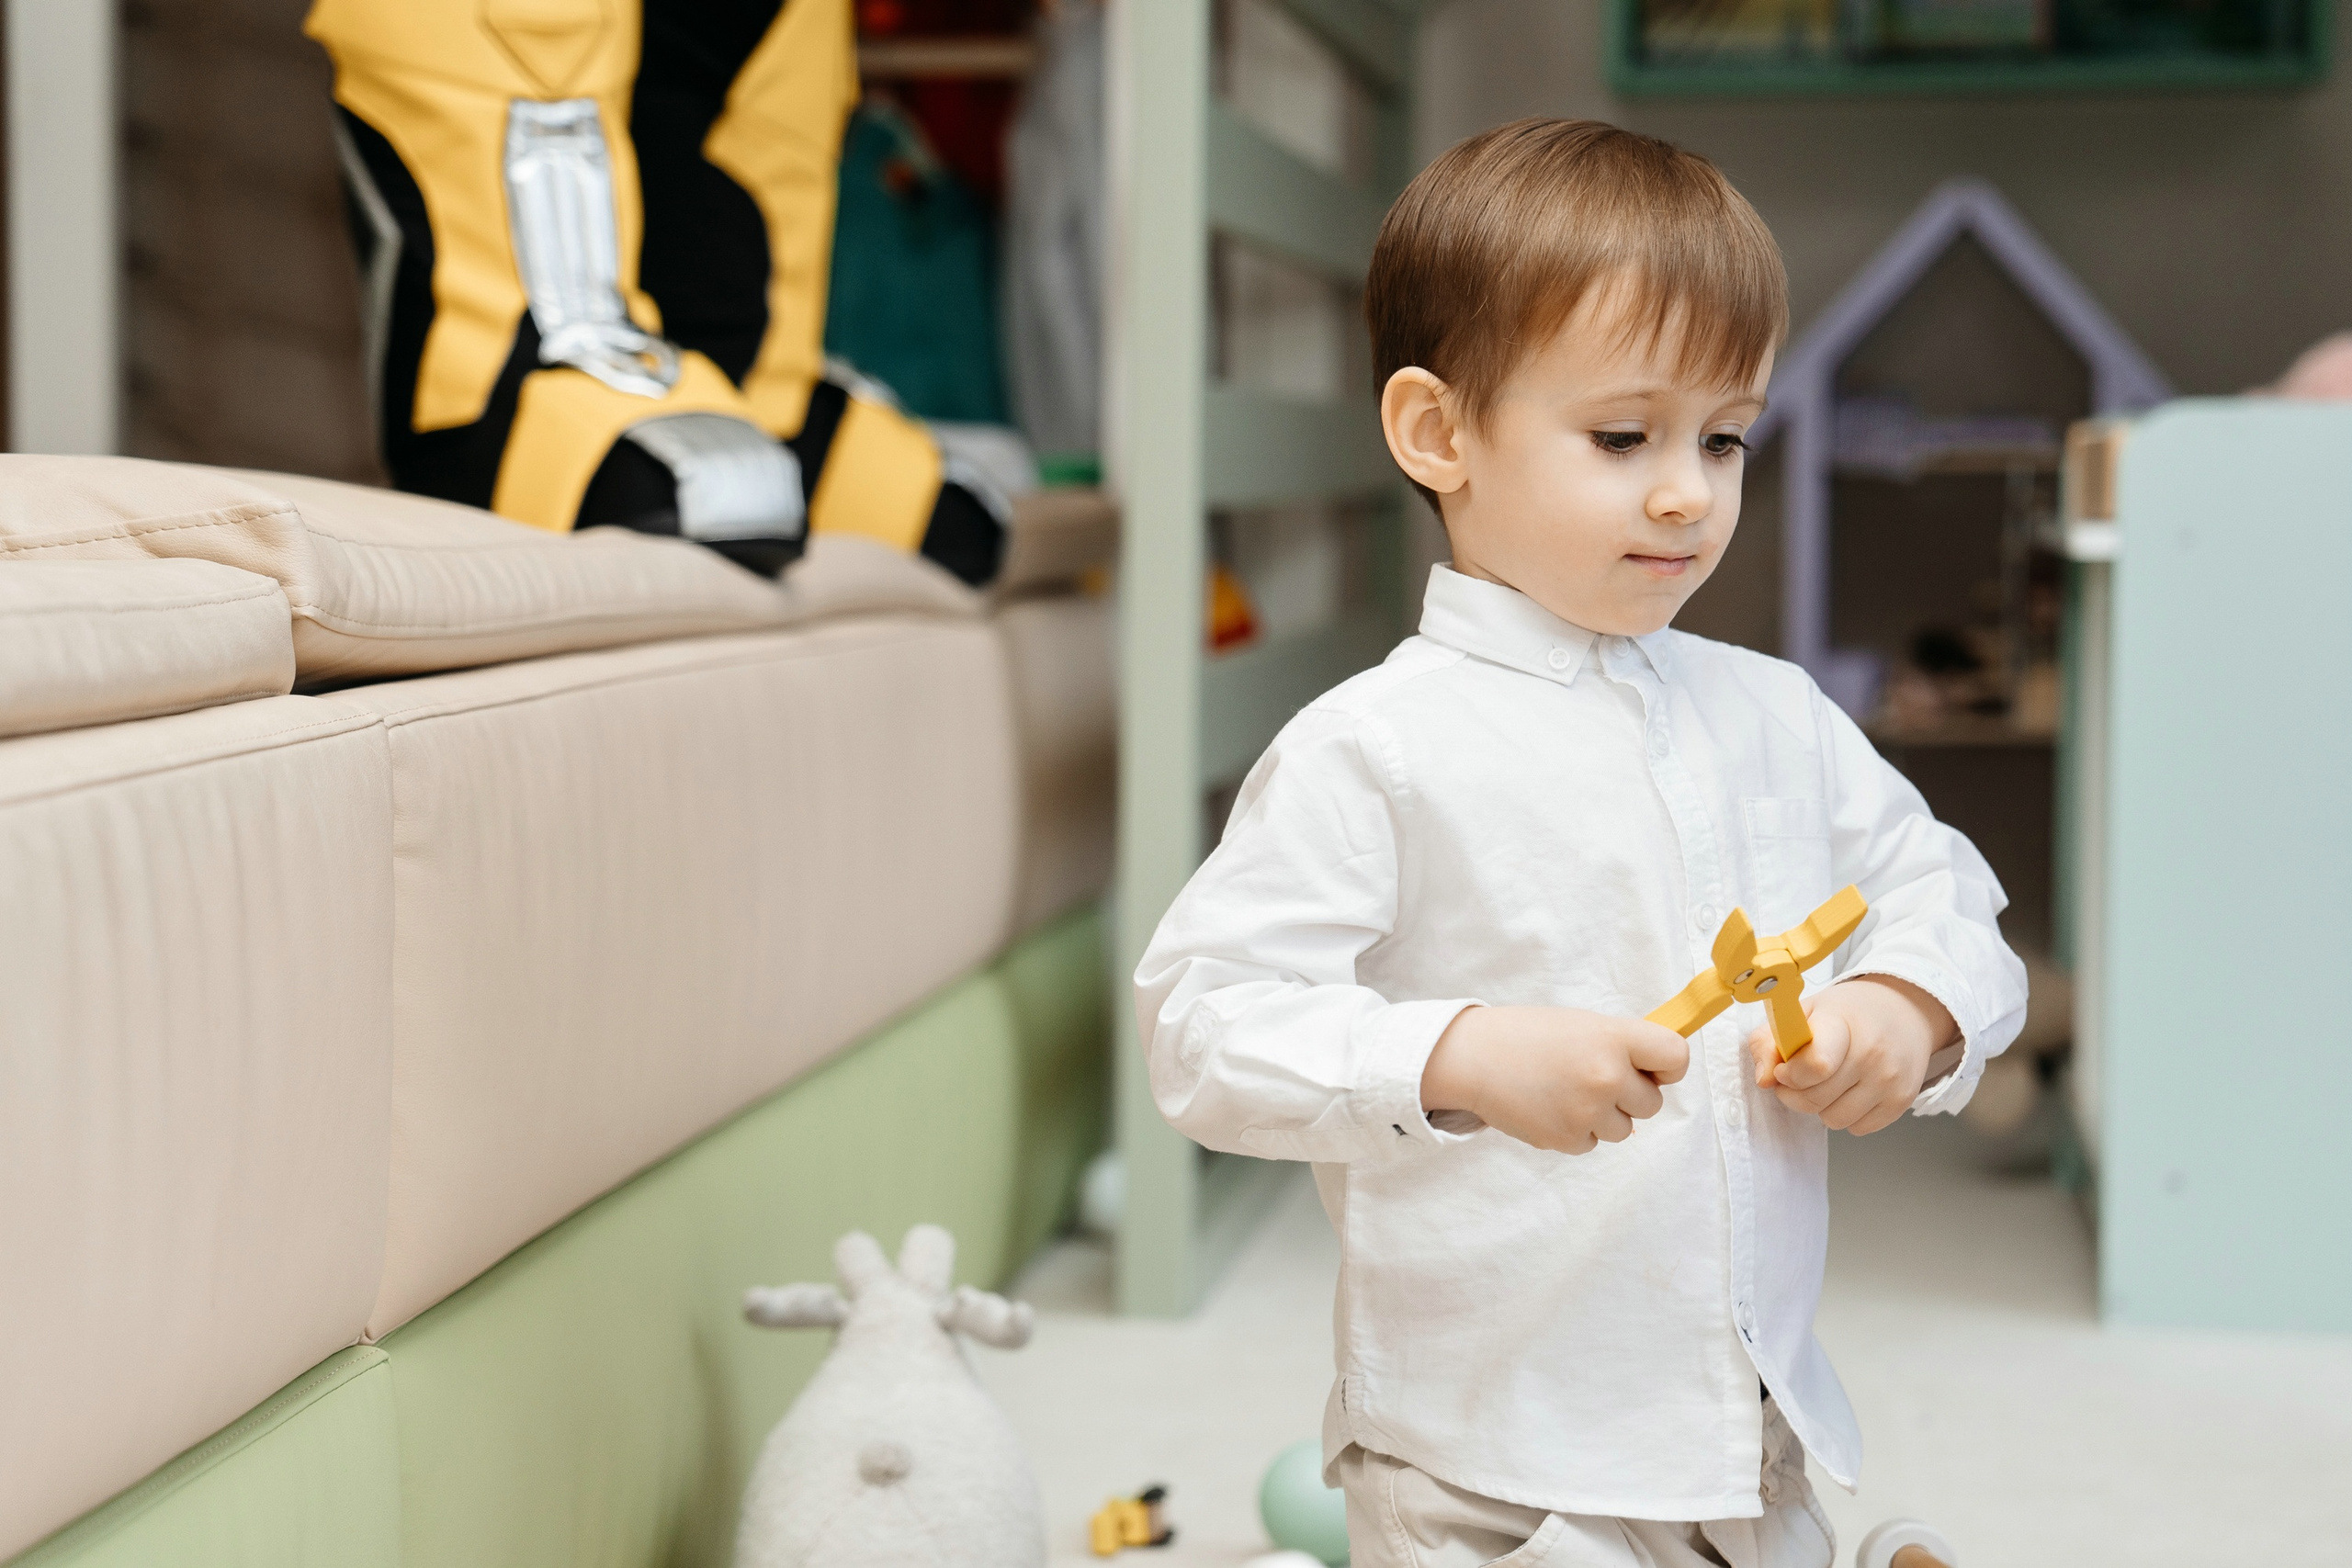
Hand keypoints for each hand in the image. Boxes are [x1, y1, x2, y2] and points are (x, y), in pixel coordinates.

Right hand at [1422, 1005, 1689, 1154]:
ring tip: (1566, 1091)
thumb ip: (1624, 1045)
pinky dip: (1577, 1130)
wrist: (1474, 1058)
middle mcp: (1606, 1076)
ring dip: (1604, 1115)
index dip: (1668, 1066)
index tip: (1653, 1068)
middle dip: (1630, 1094)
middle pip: (1652, 1103)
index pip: (1676, 1057)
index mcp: (1613, 1038)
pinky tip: (1550, 1106)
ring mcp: (1587, 1112)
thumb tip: (1663, 1070)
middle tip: (1593, 1076)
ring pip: (1624, 1128)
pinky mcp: (1567, 1140)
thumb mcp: (1583, 1025)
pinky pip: (1592, 1142)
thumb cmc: (1528, 1035)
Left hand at [1745, 976, 1955, 1134]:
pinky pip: (1858, 1128)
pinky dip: (1847, 1115)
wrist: (1903, 1010)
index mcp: (1841, 1023)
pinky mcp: (1902, 1101)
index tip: (1783, 1069)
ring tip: (1829, 1081)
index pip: (1815, 1065)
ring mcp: (1891, 1080)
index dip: (1789, 1074)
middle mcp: (1872, 1053)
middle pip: (1815, 1099)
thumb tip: (1763, 1081)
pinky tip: (1851, 1090)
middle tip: (1800, 1076)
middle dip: (1795, 1093)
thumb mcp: (1801, 1012)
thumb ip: (1767, 1042)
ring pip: (1834, 1120)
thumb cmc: (1846, 1013)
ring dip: (1822, 1106)